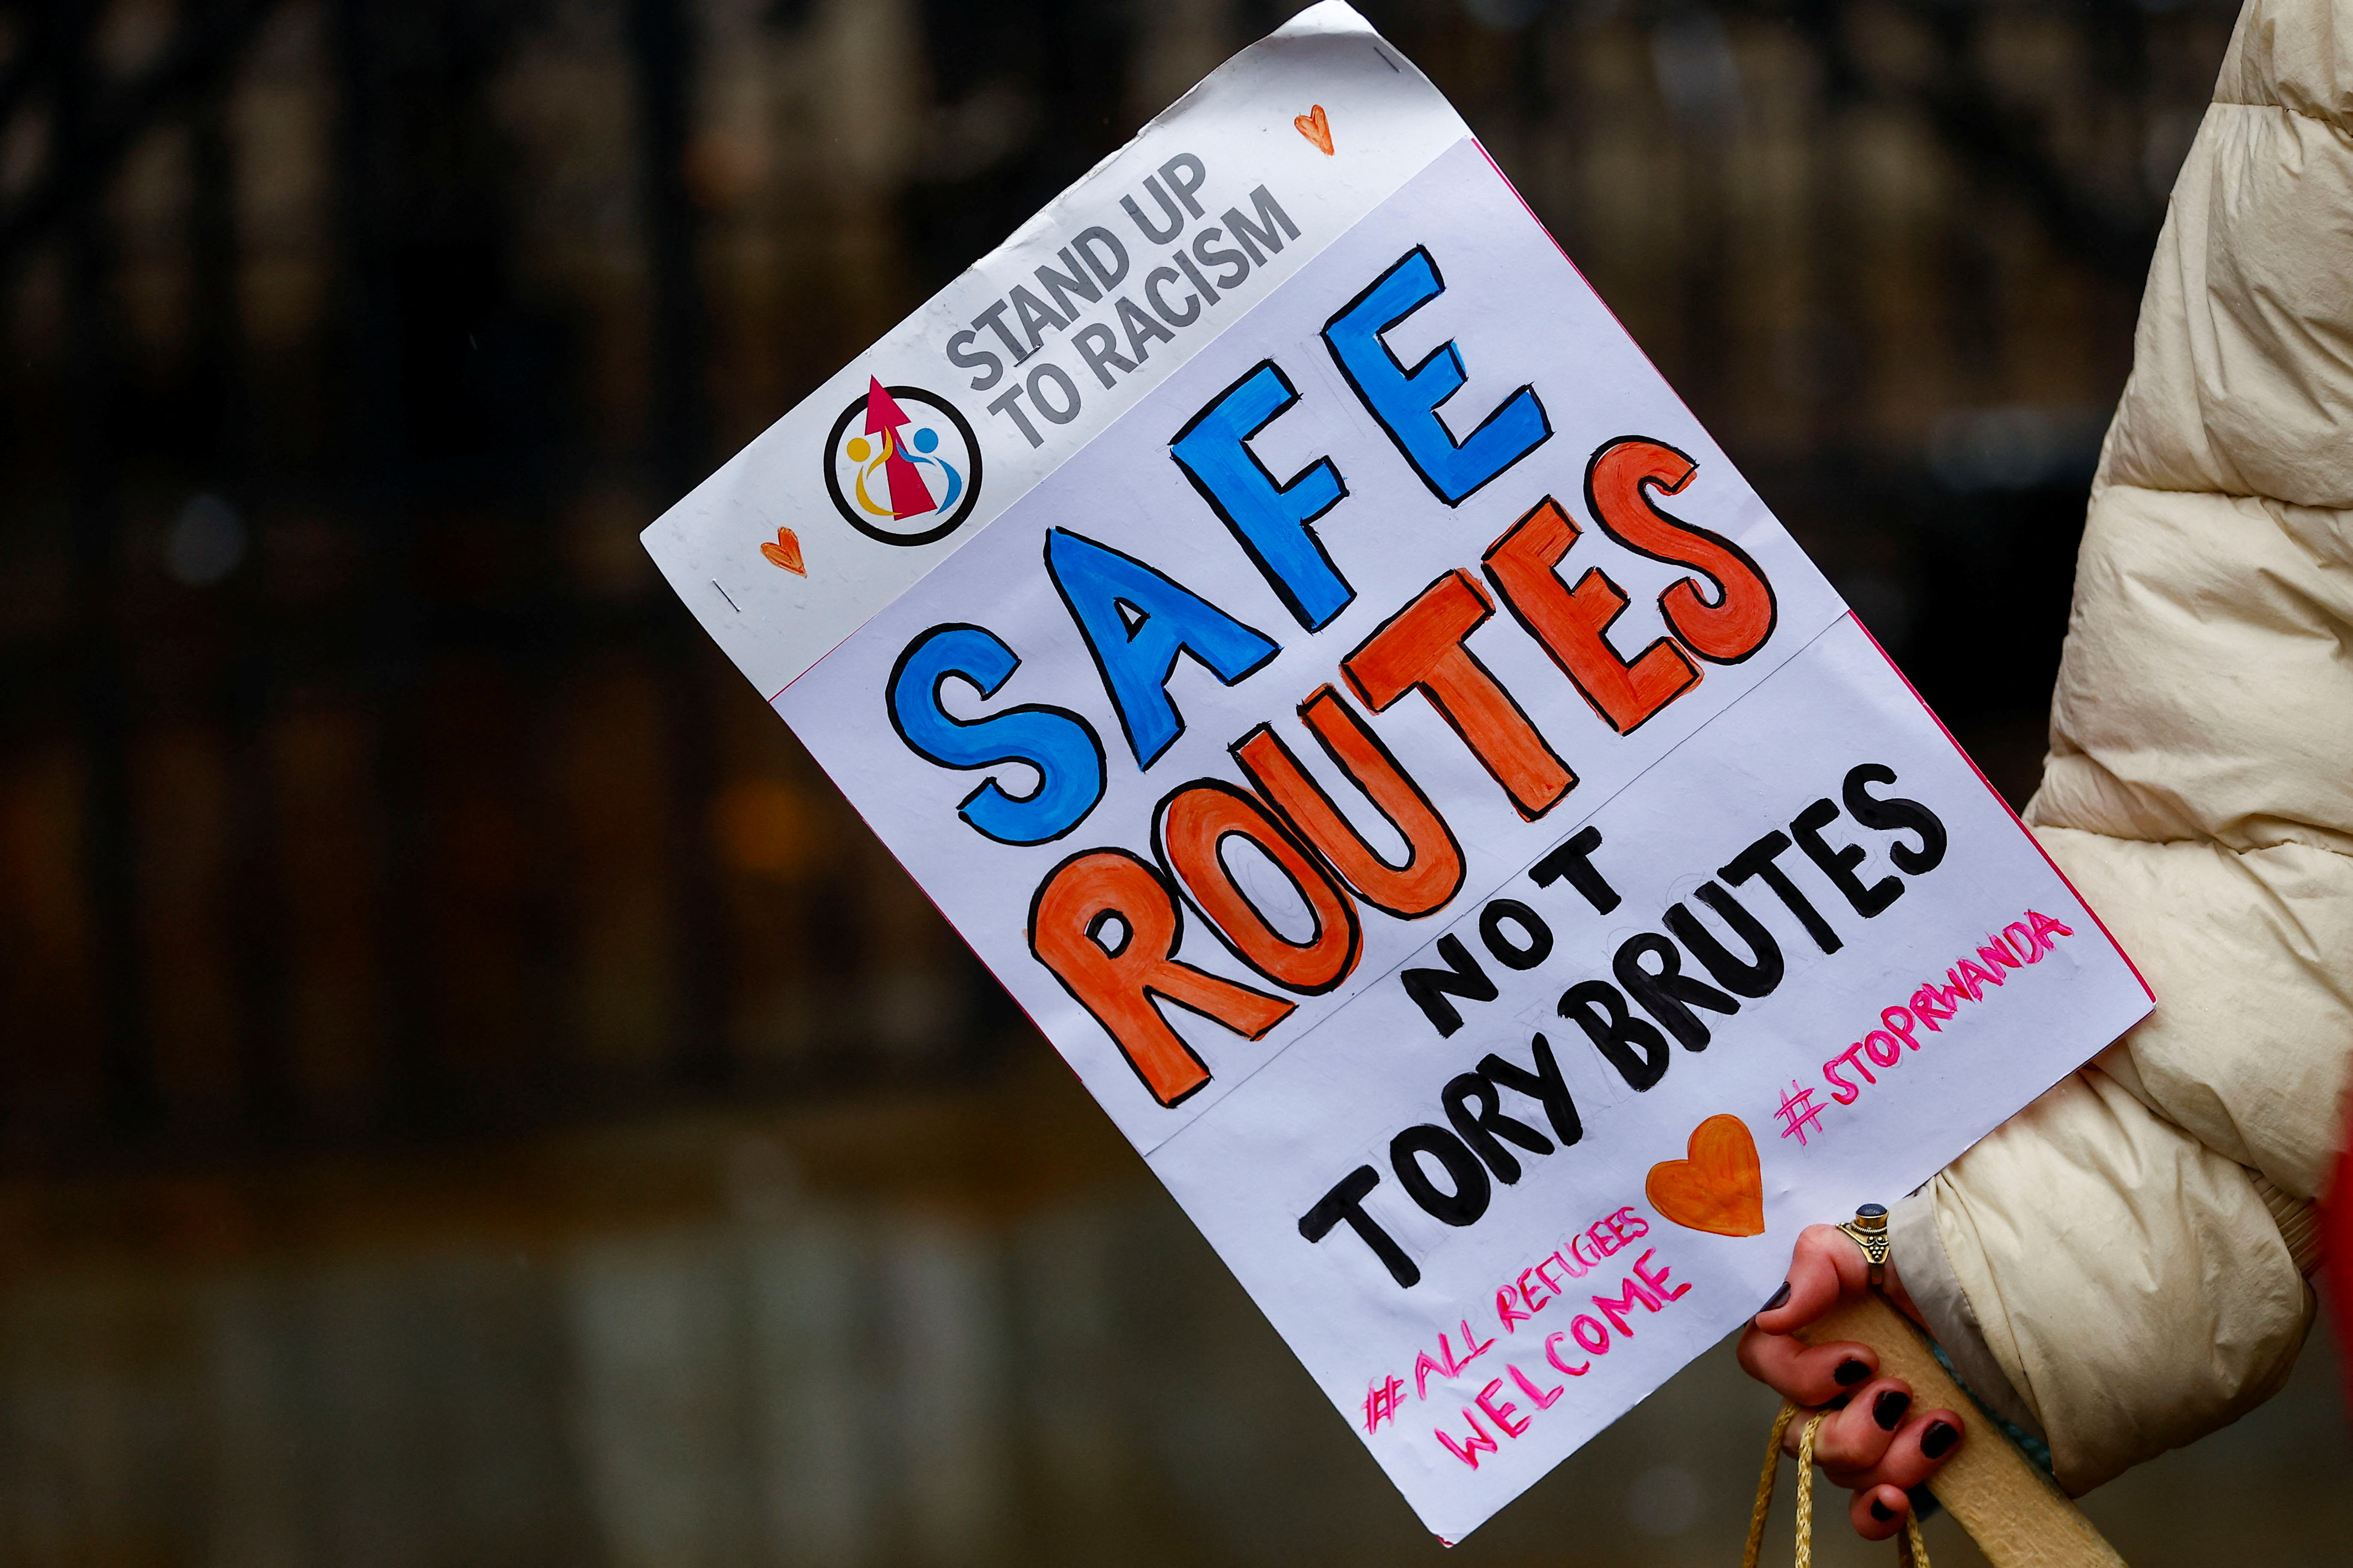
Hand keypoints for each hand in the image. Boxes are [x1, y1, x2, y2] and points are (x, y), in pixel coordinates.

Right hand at [1736, 1224, 1964, 1540]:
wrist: (2042, 1317)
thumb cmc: (1962, 1272)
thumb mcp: (1889, 1245)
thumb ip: (1822, 1262)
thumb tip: (1772, 1316)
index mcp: (1825, 1331)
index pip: (1766, 1361)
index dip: (1798, 1372)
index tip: (1862, 1358)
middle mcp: (1841, 1386)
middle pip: (1798, 1434)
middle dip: (1852, 1426)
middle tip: (1904, 1394)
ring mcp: (1878, 1433)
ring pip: (1841, 1474)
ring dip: (1887, 1460)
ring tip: (1943, 1427)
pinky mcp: (1917, 1469)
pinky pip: (1869, 1514)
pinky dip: (1876, 1514)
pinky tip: (1899, 1501)